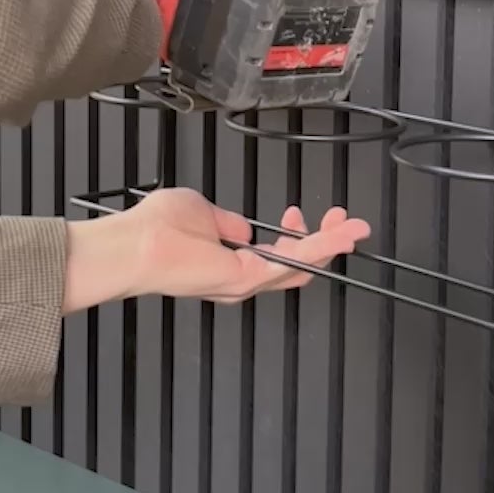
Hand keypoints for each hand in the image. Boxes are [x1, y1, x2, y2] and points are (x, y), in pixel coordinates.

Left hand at [63, 188, 369, 312]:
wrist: (137, 244)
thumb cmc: (156, 228)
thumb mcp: (201, 213)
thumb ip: (226, 222)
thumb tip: (243, 227)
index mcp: (230, 263)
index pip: (275, 255)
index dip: (296, 235)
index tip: (299, 211)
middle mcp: (241, 277)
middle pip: (297, 265)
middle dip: (325, 241)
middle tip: (347, 222)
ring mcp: (245, 280)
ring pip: (302, 265)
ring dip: (331, 244)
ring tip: (356, 229)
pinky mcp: (248, 277)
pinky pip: (293, 261)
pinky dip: (321, 246)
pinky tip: (340, 235)